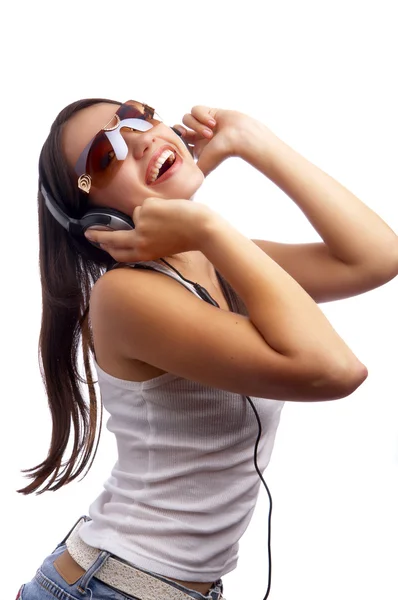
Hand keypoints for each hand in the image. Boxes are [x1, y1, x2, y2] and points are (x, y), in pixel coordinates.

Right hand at [84, 197, 211, 262]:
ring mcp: (141, 225)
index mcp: (144, 254)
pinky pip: (146, 205)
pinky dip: (158, 206)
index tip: (99, 244)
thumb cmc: (187, 238)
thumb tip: (133, 229)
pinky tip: (170, 211)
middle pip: (112, 239)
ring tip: (170, 218)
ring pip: (137, 214)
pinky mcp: (145, 209)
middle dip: (98, 235)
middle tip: (88, 232)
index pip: (119, 254)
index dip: (107, 248)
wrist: (202, 228)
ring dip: (150, 213)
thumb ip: (147, 242)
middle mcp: (139, 242)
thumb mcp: (163, 247)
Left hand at [173, 106, 254, 176]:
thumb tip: (183, 186)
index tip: (177, 142)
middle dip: (179, 130)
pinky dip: (202, 115)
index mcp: (196, 148)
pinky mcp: (208, 111)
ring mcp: (203, 123)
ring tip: (210, 132)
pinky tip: (213, 123)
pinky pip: (195, 109)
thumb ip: (191, 174)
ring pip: (186, 119)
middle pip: (179, 128)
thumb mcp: (203, 167)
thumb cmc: (221, 153)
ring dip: (197, 125)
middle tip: (185, 134)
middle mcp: (199, 136)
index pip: (178, 143)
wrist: (237, 137)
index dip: (175, 140)